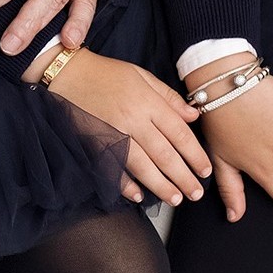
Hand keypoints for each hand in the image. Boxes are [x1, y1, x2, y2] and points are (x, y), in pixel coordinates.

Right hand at [41, 50, 210, 208]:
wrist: (67, 72)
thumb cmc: (106, 73)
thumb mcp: (140, 75)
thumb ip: (168, 97)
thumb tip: (193, 116)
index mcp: (147, 101)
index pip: (179, 134)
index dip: (195, 155)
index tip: (205, 171)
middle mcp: (132, 119)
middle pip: (165, 155)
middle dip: (183, 177)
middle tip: (195, 193)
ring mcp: (113, 133)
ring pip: (143, 166)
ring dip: (161, 186)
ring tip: (175, 199)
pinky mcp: (95, 141)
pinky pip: (113, 168)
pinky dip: (125, 184)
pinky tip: (138, 195)